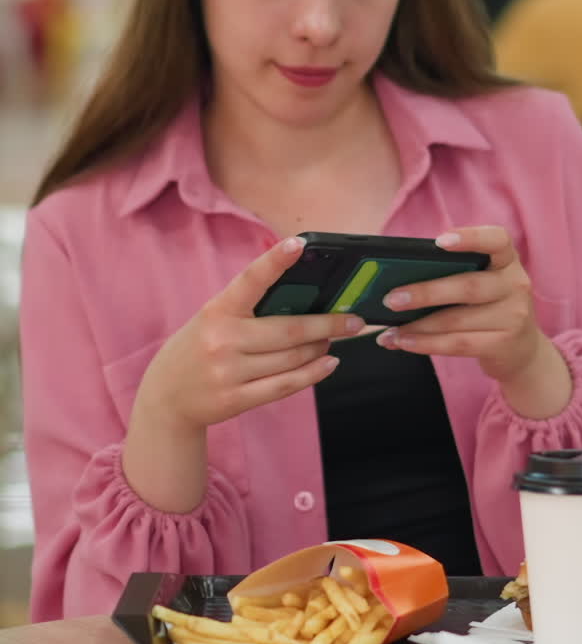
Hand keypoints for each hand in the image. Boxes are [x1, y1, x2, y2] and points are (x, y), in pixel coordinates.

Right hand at [136, 236, 362, 431]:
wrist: (166, 398)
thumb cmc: (197, 347)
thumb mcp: (213, 318)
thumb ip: (249, 308)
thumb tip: (303, 298)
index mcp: (217, 311)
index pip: (250, 280)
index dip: (275, 261)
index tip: (300, 244)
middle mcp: (223, 340)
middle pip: (289, 330)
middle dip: (328, 324)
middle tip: (354, 319)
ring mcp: (230, 372)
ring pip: (292, 358)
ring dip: (321, 347)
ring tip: (336, 339)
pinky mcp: (237, 399)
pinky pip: (286, 385)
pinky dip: (313, 373)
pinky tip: (329, 363)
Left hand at [377, 226, 570, 415]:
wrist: (522, 350)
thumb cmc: (487, 306)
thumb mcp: (482, 282)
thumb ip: (451, 272)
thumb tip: (396, 277)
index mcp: (506, 259)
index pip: (496, 240)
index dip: (470, 238)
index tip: (439, 242)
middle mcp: (515, 284)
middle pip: (468, 286)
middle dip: (425, 293)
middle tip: (391, 298)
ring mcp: (513, 316)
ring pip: (457, 320)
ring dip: (418, 326)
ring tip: (390, 330)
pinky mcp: (503, 344)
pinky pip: (458, 344)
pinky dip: (426, 344)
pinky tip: (405, 342)